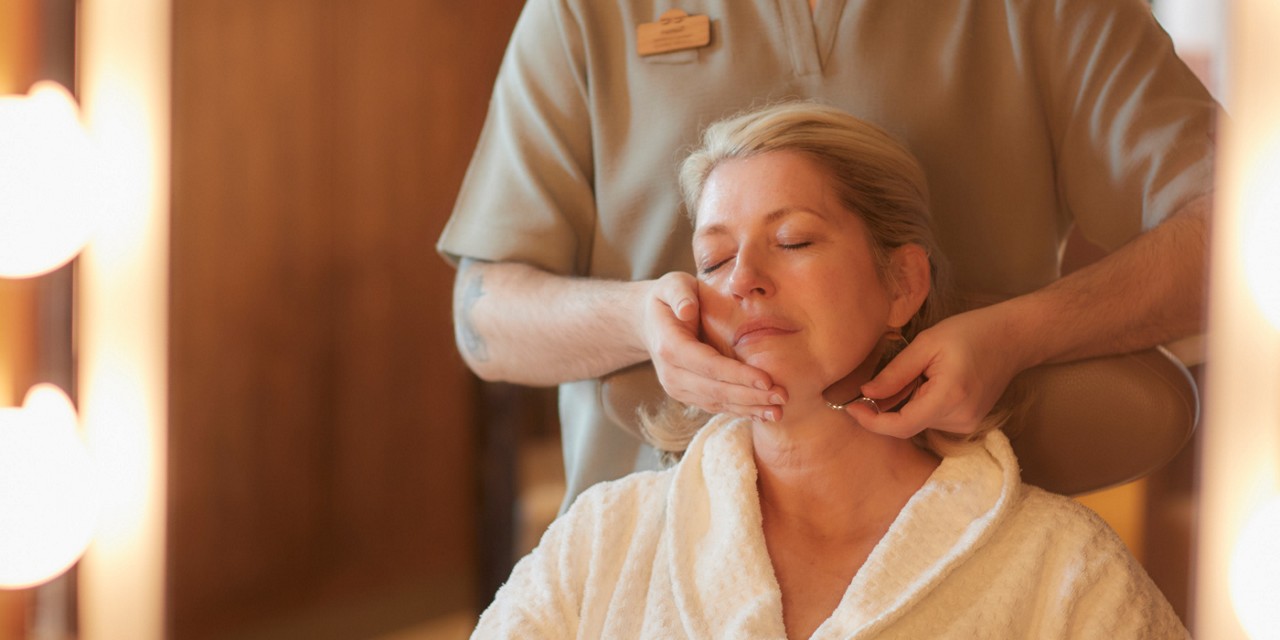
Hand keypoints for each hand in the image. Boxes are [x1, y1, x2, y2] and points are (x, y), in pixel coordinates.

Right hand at [642, 272, 787, 420]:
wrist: (649, 321)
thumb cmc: (668, 298)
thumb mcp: (672, 285)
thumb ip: (680, 294)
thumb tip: (687, 310)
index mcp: (670, 347)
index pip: (709, 365)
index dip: (738, 375)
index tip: (767, 380)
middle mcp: (672, 374)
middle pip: (715, 390)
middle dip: (751, 396)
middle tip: (782, 397)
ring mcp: (678, 388)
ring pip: (717, 403)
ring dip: (749, 409)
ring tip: (778, 411)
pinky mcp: (688, 395)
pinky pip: (715, 406)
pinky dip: (740, 410)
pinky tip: (763, 412)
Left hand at [845, 307, 1025, 437]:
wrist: (1013, 338)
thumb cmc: (970, 333)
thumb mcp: (927, 343)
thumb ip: (895, 372)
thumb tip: (866, 393)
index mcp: (949, 398)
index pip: (901, 425)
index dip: (872, 422)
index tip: (851, 407)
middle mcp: (960, 419)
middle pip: (908, 424)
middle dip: (889, 404)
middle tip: (891, 373)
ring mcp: (967, 425)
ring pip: (919, 421)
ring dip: (907, 402)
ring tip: (923, 370)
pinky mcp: (969, 423)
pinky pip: (932, 419)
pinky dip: (921, 403)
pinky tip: (933, 380)